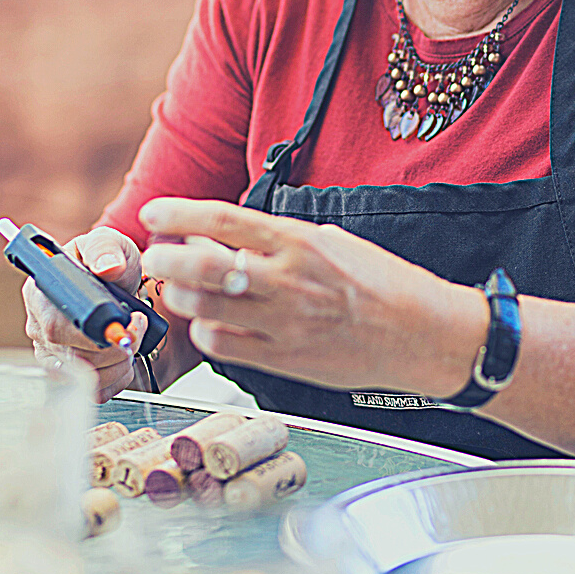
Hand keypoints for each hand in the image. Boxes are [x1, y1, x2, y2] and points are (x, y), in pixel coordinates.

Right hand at [24, 227, 146, 402]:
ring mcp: (52, 353)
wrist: (120, 279)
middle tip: (137, 323)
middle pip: (74, 357)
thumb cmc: (107, 260)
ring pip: (86, 378)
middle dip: (117, 346)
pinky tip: (126, 357)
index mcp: (40, 293)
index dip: (94, 332)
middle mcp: (41, 327)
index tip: (125, 320)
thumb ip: (105, 249)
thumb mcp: (108, 242)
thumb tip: (108, 267)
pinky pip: (94, 391)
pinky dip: (118, 377)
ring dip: (121, 361)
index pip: (57, 327)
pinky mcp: (69, 373)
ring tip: (133, 335)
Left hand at [139, 198, 485, 397]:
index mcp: (300, 243)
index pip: (225, 220)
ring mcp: (284, 322)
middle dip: (166, 262)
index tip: (153, 214)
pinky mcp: (284, 359)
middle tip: (156, 259)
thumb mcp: (331, 242)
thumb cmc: (381, 283)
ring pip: (204, 308)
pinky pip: (223, 344)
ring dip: (180, 296)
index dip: (180, 215)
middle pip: (202, 268)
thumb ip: (276, 239)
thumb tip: (221, 235)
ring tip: (178, 289)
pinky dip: (206, 330)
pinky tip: (211, 321)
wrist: (421, 334)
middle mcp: (288, 280)